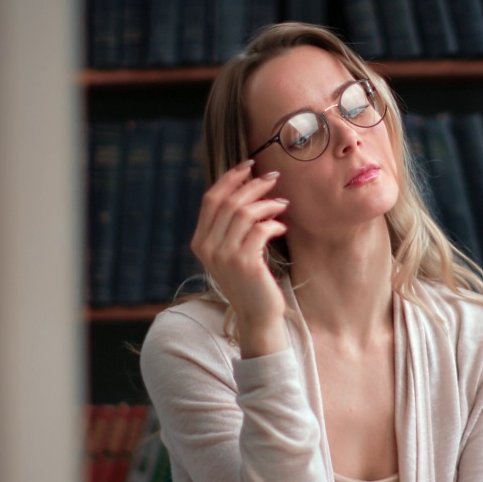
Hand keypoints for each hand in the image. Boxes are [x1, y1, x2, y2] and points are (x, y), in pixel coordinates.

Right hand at [191, 160, 289, 356]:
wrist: (257, 316)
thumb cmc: (249, 281)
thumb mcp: (231, 252)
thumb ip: (230, 227)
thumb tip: (247, 189)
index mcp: (200, 242)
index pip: (211, 200)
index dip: (230, 178)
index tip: (249, 165)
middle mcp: (208, 248)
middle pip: (229, 202)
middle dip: (253, 185)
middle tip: (274, 178)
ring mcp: (225, 256)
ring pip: (244, 213)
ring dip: (267, 203)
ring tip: (282, 204)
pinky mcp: (245, 263)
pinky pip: (260, 230)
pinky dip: (274, 224)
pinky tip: (282, 227)